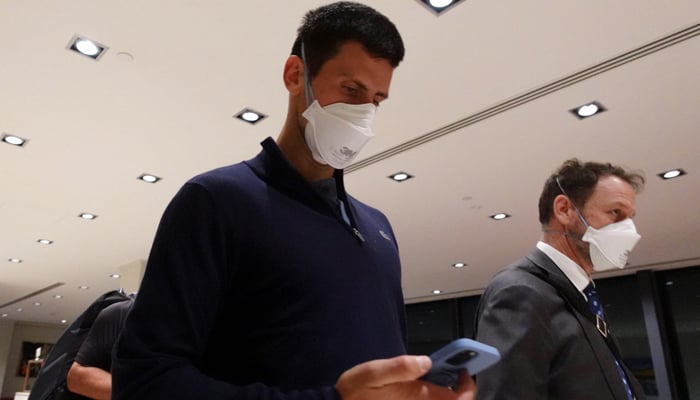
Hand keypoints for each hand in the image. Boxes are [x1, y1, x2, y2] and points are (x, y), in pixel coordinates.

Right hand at [335, 355, 474, 399]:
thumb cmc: (356, 393)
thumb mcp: (373, 373)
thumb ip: (399, 367)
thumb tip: (425, 361)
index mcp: (419, 398)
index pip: (459, 399)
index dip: (468, 386)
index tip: (465, 371)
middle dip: (460, 389)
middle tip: (456, 370)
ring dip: (448, 392)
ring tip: (443, 374)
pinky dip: (435, 395)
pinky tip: (425, 383)